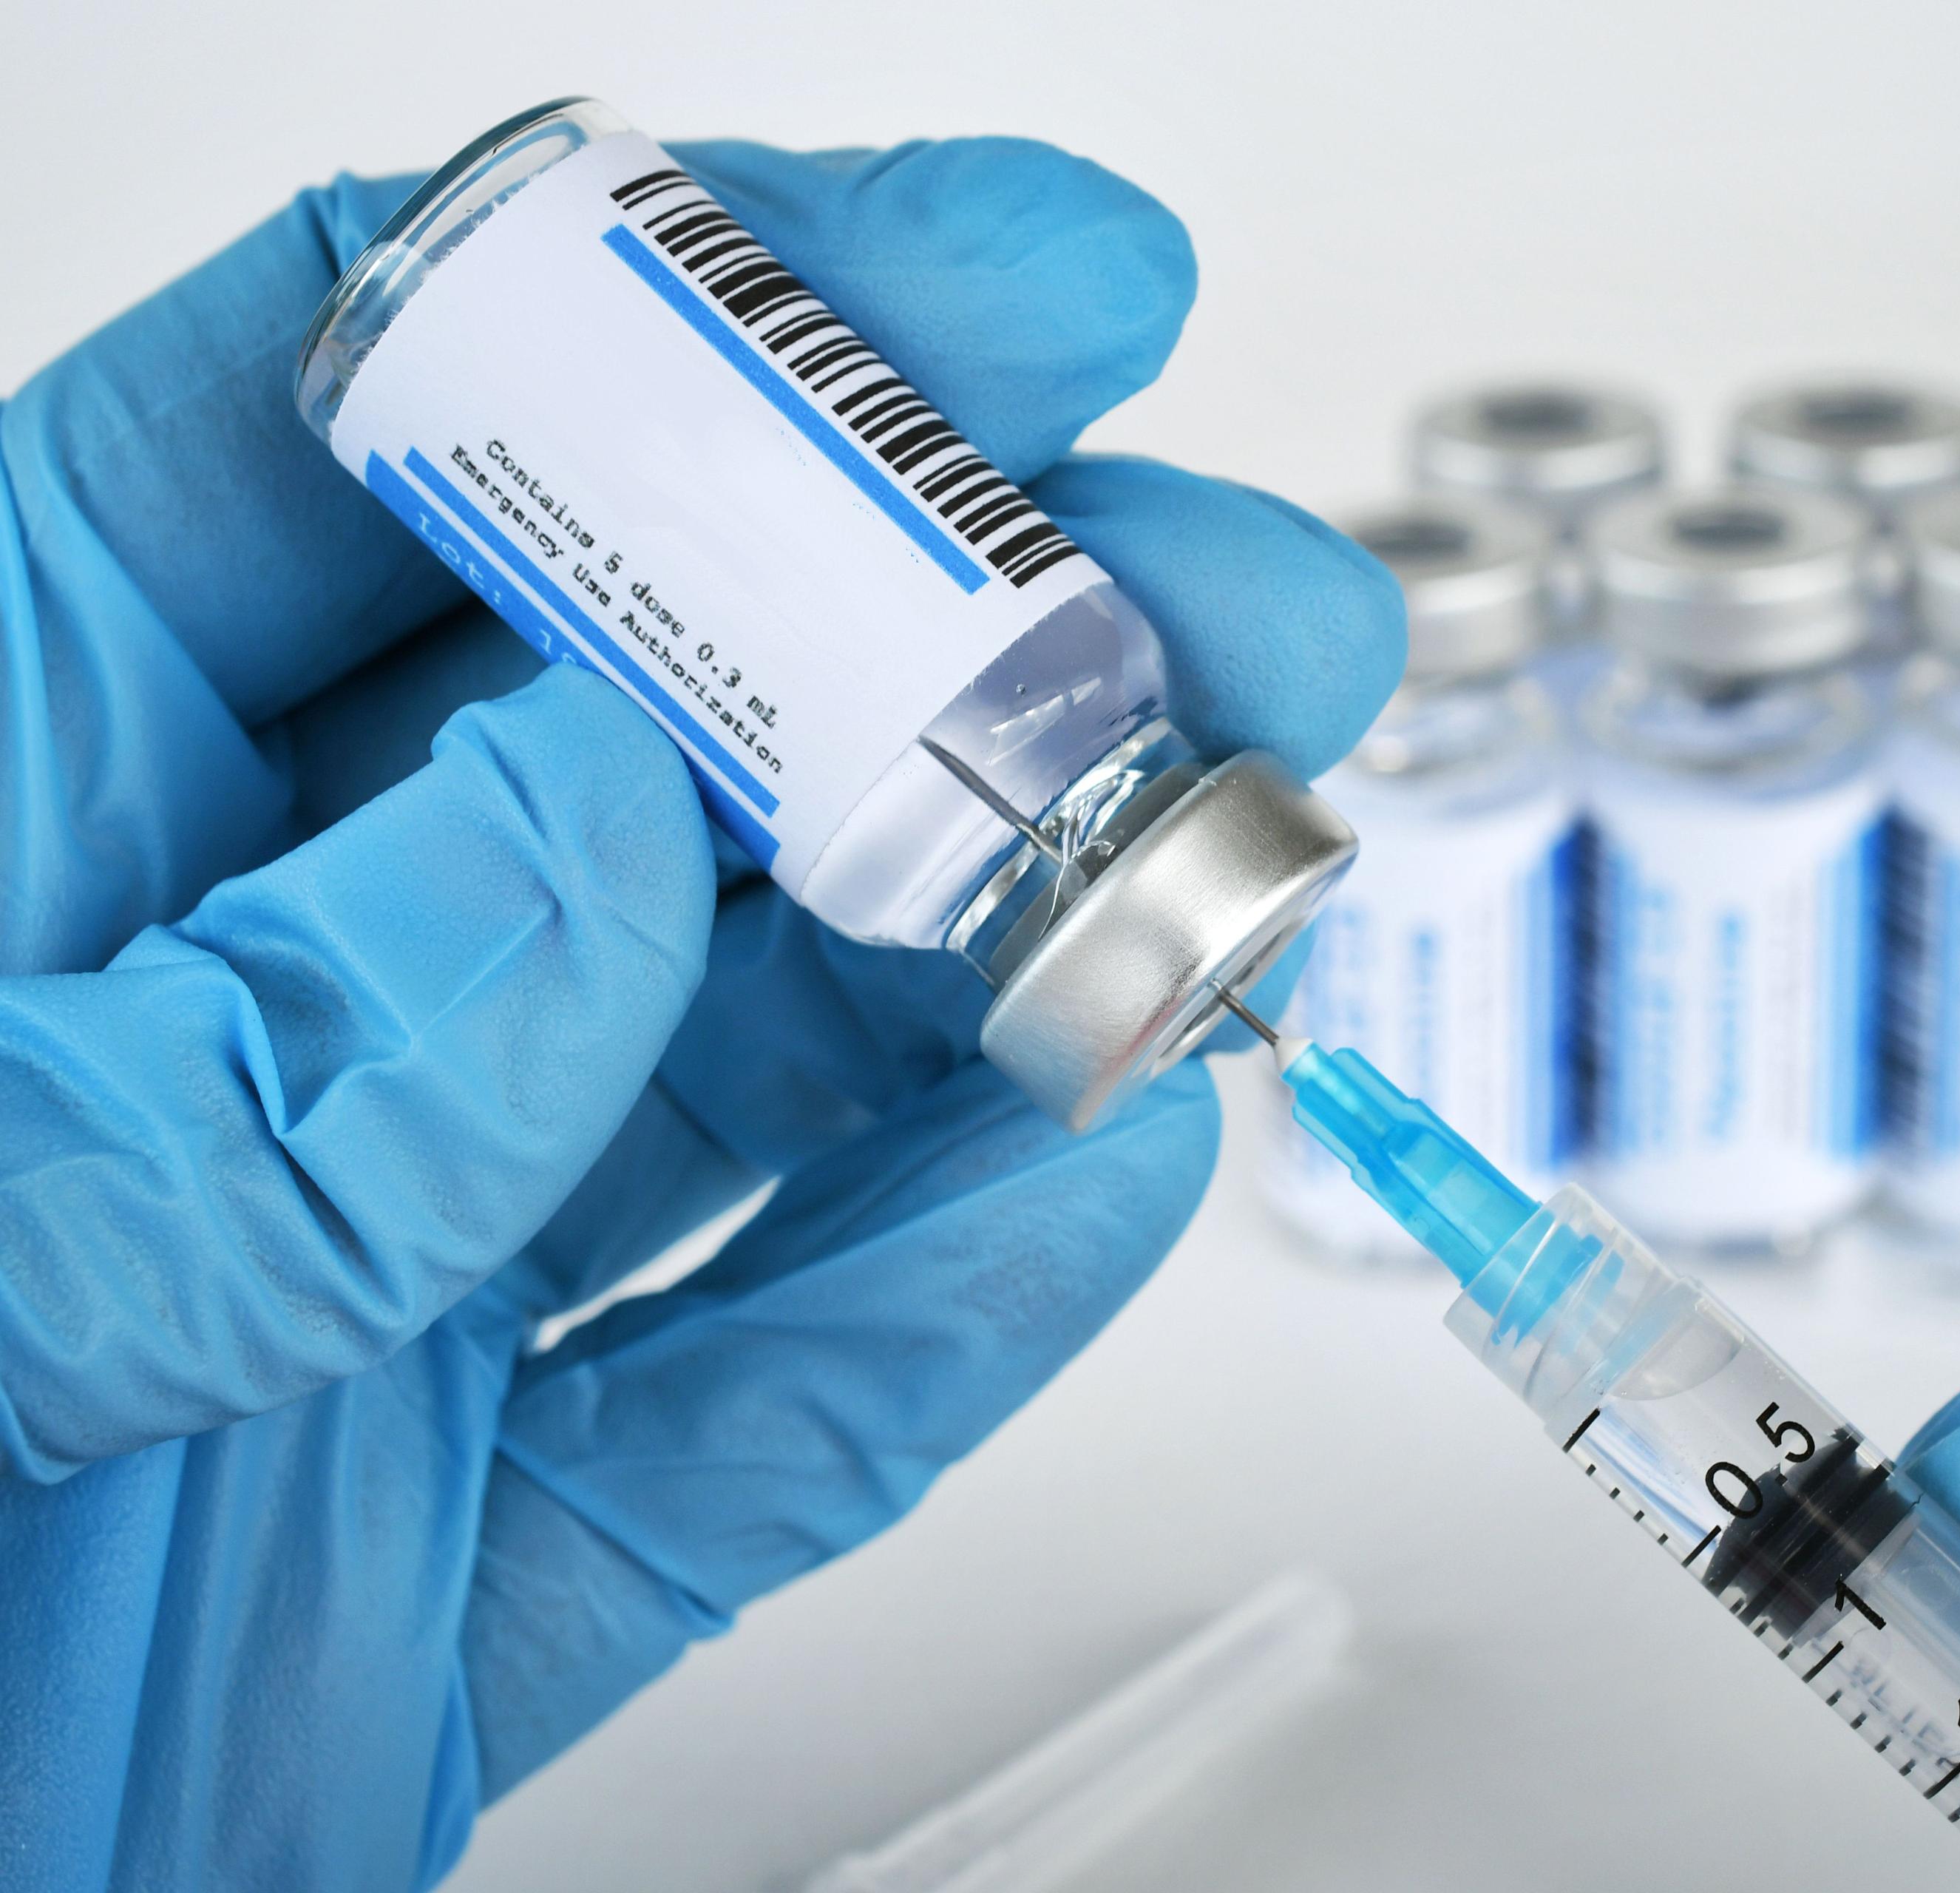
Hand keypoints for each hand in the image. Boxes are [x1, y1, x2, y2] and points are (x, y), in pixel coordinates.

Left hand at [0, 134, 1400, 1888]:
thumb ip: (207, 1077)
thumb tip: (575, 837)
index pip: (359, 454)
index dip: (707, 319)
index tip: (1004, 288)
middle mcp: (210, 1034)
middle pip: (644, 737)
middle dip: (966, 638)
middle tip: (1216, 606)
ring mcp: (358, 1305)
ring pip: (751, 1070)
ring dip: (1017, 961)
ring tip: (1226, 885)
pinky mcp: (454, 1572)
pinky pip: (744, 1417)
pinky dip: (934, 1312)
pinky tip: (1093, 1180)